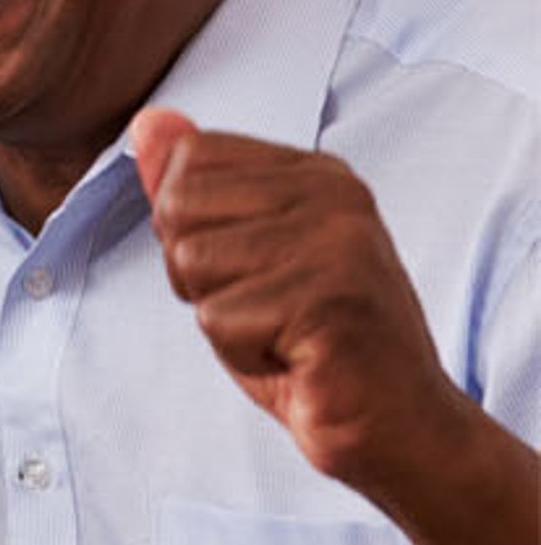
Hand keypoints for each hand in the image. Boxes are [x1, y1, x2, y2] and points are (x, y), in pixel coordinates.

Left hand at [131, 109, 474, 491]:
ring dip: (221, 317)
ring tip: (284, 333)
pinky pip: (217, 318)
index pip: (185, 162)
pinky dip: (243, 352)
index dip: (193, 234)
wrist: (396, 423)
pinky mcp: (330, 296)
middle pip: (177, 208)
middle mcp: (334, 194)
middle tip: (268, 310)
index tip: (256, 273)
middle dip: (198, 277)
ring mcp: (338, 241)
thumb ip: (195, 189)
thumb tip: (149, 121)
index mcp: (316, 174)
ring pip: (191, 262)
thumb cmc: (310, 345)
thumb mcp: (240, 258)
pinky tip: (298, 358)